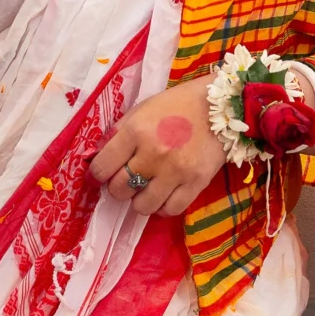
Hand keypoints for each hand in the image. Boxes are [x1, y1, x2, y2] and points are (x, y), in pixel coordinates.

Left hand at [87, 75, 225, 216]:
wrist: (217, 108)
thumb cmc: (175, 106)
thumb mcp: (140, 110)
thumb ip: (119, 133)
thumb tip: (97, 156)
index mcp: (136, 131)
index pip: (103, 166)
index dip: (97, 175)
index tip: (100, 175)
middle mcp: (153, 154)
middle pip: (120, 189)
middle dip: (117, 188)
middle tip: (123, 182)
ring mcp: (176, 172)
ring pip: (143, 206)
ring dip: (138, 201)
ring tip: (143, 190)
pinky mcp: (196, 184)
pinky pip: (171, 210)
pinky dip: (162, 207)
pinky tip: (162, 196)